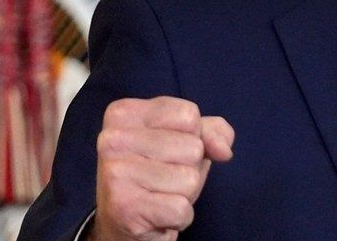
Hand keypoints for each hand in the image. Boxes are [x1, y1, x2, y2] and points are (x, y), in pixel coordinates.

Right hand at [91, 97, 234, 240]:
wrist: (124, 223)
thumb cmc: (157, 175)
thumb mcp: (185, 141)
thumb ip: (210, 132)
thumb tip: (224, 149)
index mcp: (123, 114)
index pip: (189, 114)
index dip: (192, 136)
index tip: (166, 151)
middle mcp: (112, 139)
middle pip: (193, 147)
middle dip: (189, 168)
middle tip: (162, 179)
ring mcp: (115, 173)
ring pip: (190, 179)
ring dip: (184, 194)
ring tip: (159, 195)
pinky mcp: (124, 207)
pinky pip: (181, 208)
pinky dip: (179, 217)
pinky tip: (158, 215)